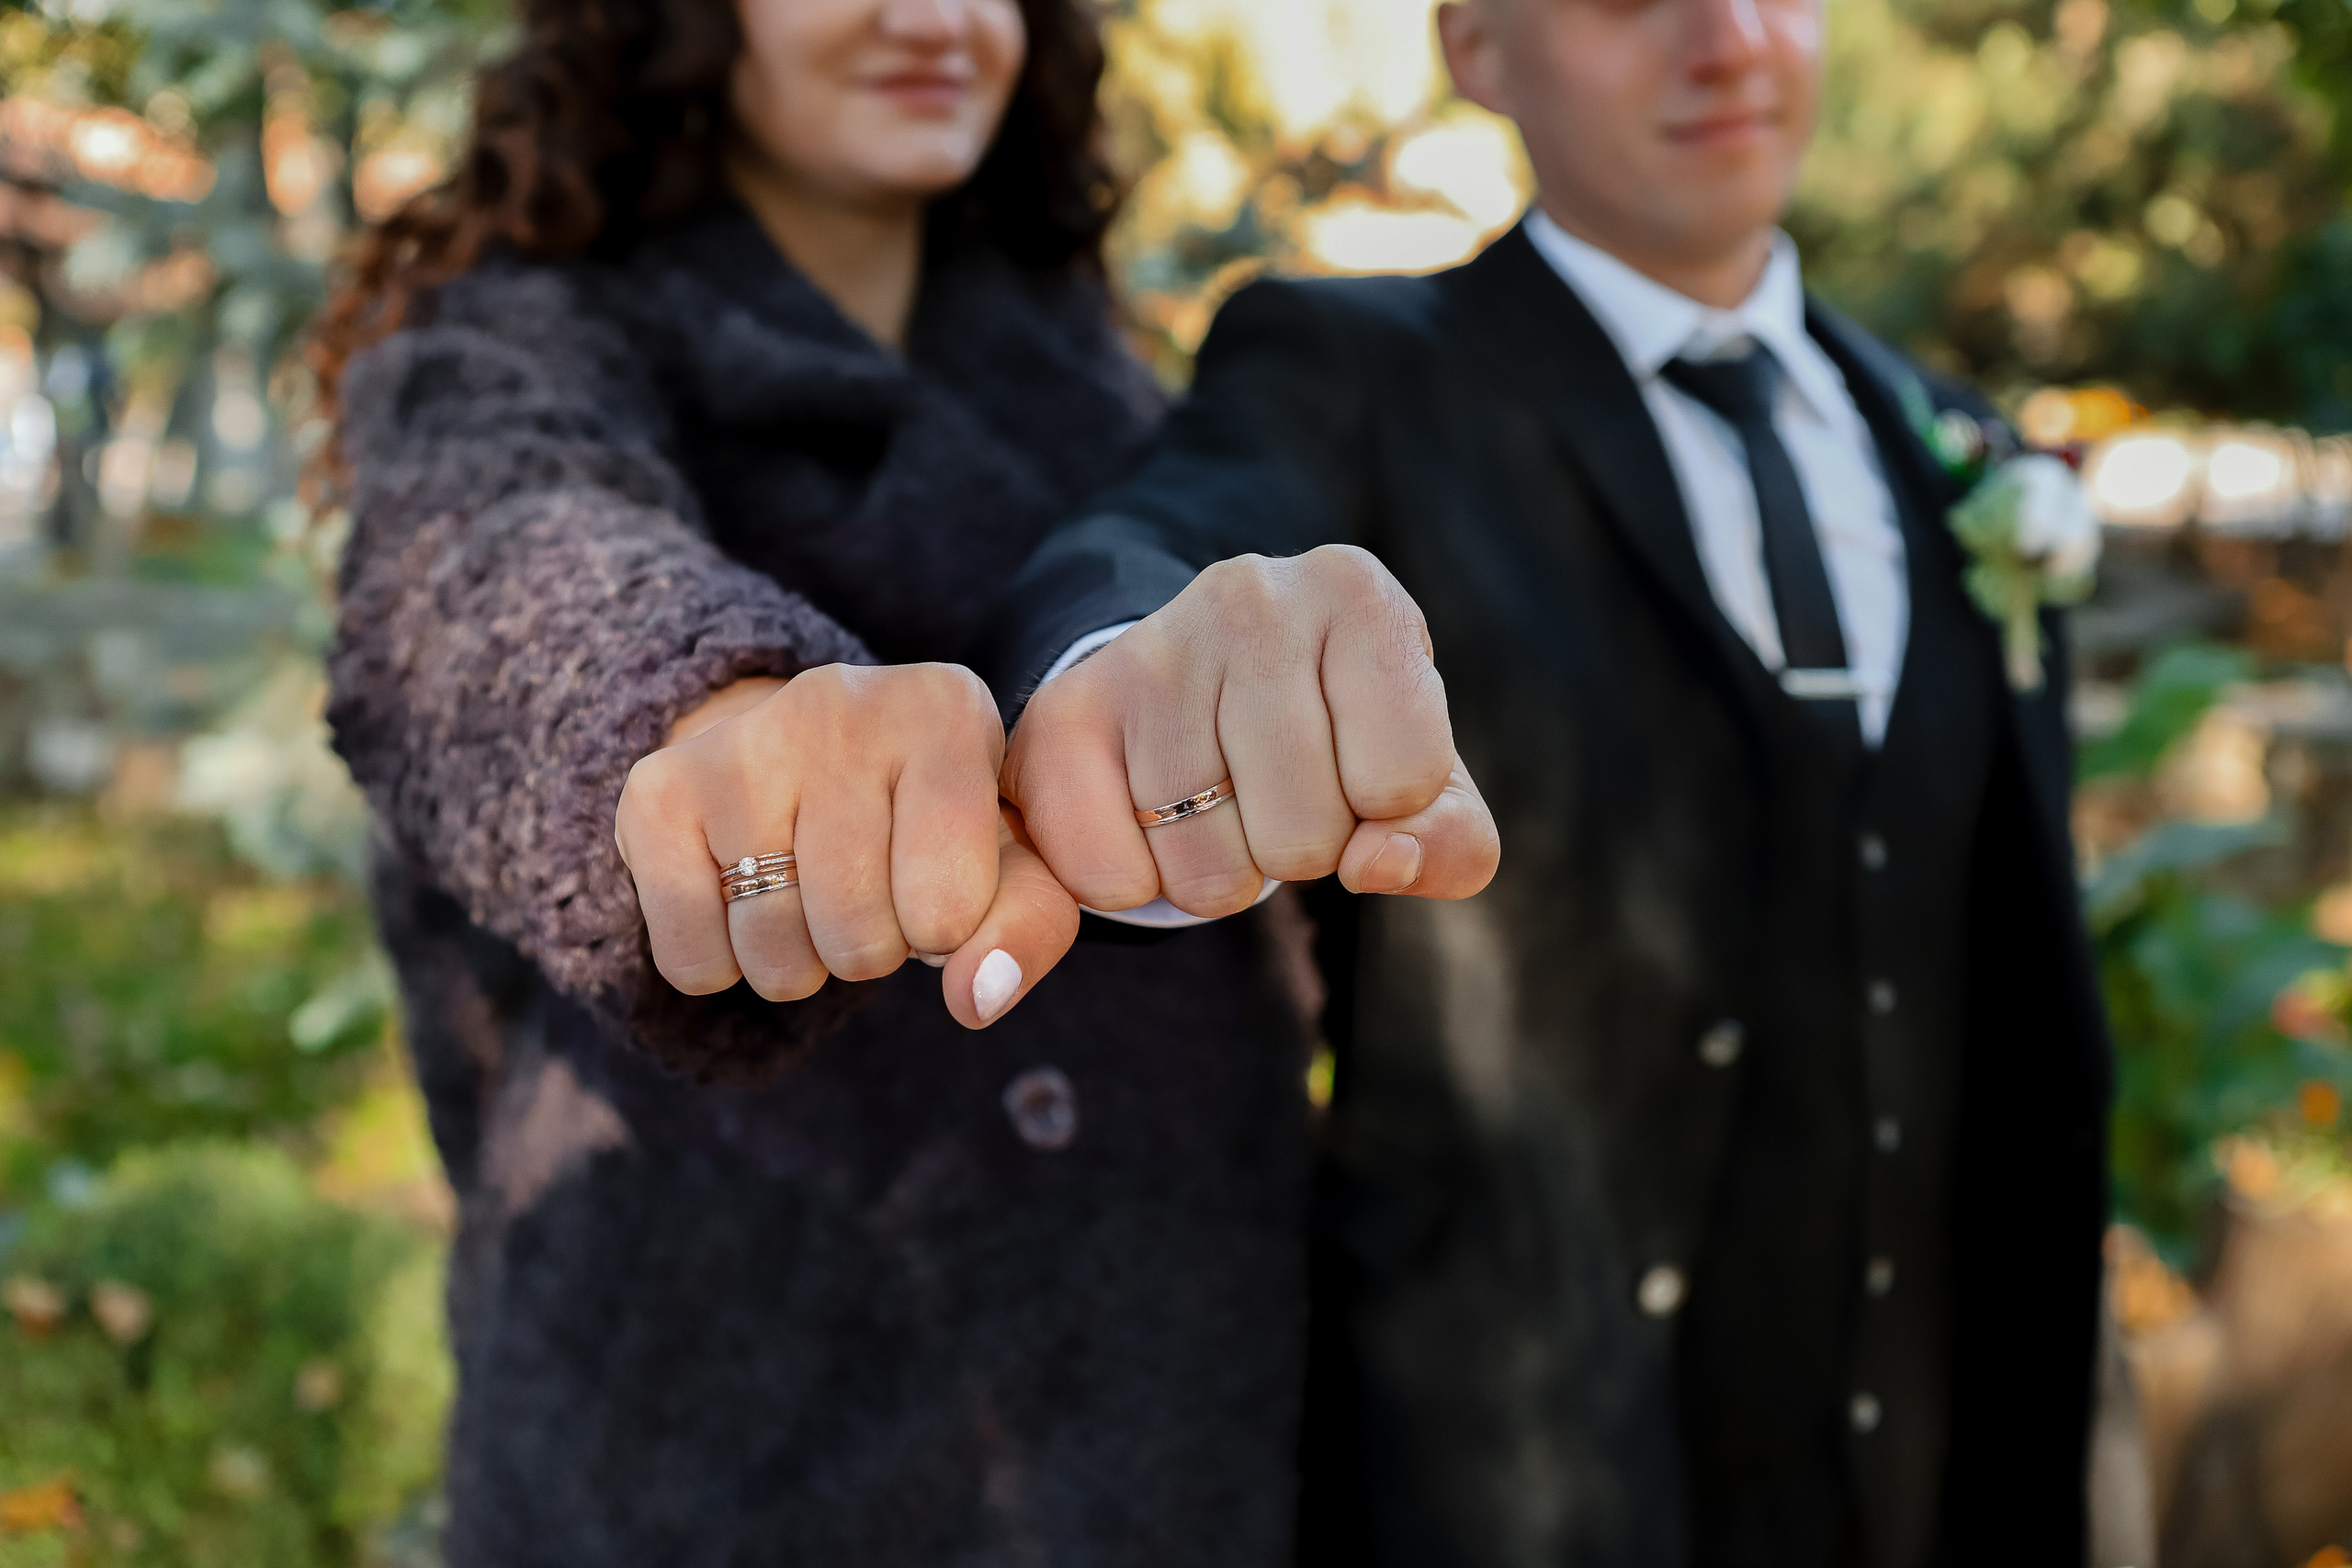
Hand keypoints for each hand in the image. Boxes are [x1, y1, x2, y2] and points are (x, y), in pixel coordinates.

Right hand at [615, 664, 1078, 1027]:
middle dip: (871, 948)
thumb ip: (1028, 927)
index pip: (951, 903)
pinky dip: (721, 964)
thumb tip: (976, 998)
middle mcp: (840, 705)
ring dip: (798, 961)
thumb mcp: (1007, 862)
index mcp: (946, 710)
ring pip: (774, 955)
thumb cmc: (927, 825)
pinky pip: (694, 959)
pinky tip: (741, 897)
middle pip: (860, 936)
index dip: (944, 928)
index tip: (937, 879)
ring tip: (807, 893)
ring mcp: (740, 743)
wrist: (802, 757)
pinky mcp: (657, 791)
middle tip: (865, 890)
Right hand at [1002, 545, 1498, 916]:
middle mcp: (1251, 597)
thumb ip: (1452, 841)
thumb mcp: (1422, 784)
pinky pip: (1109, 875)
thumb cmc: (1337, 738)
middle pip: (1306, 836)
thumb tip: (1377, 864)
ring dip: (1221, 873)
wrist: (1201, 685)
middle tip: (1277, 792)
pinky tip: (1145, 826)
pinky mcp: (1064, 713)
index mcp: (1358, 594)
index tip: (1357, 766)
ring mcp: (1150, 651)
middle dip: (1300, 849)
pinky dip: (1134, 885)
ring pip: (1208, 867)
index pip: (1404, 782)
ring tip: (1216, 804)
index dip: (1385, 810)